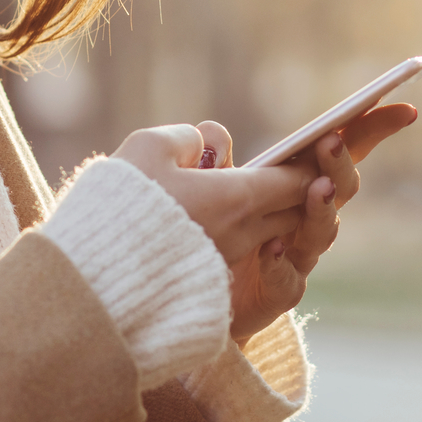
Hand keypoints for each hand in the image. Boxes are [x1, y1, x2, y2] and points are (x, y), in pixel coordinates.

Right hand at [112, 124, 315, 265]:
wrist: (95, 282)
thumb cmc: (119, 210)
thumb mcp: (145, 149)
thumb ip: (183, 138)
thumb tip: (202, 145)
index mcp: (238, 198)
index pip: (296, 179)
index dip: (315, 160)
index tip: (326, 144)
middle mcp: (243, 234)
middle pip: (294, 210)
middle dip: (308, 188)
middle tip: (315, 166)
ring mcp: (227, 263)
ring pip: (271, 234)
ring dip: (278, 214)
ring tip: (270, 194)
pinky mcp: (208, 283)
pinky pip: (240, 254)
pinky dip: (247, 237)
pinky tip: (227, 225)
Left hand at [208, 105, 417, 344]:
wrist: (201, 298)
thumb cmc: (216, 236)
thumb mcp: (211, 191)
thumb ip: (214, 161)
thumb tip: (214, 133)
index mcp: (297, 184)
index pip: (342, 150)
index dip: (371, 128)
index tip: (405, 110)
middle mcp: (307, 219)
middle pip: (338, 189)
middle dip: (339, 163)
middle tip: (331, 140)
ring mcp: (297, 258)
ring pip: (321, 232)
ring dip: (321, 207)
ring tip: (317, 188)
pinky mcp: (277, 294)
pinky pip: (286, 280)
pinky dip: (281, 263)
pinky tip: (273, 248)